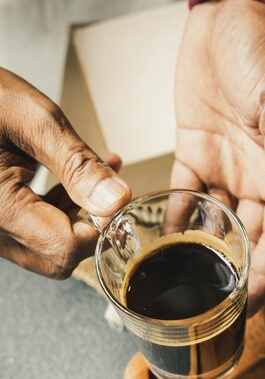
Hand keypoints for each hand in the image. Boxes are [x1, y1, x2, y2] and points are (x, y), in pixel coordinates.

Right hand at [0, 68, 130, 277]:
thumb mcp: (35, 121)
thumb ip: (78, 165)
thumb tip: (116, 201)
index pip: (65, 247)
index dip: (99, 227)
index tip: (115, 200)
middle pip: (58, 258)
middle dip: (90, 224)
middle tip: (107, 186)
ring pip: (48, 249)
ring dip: (78, 216)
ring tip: (97, 172)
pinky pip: (33, 234)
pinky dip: (58, 212)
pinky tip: (72, 181)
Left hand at [173, 0, 264, 313]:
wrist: (233, 17)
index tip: (249, 307)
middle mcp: (256, 178)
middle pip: (245, 238)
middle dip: (229, 271)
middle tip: (209, 302)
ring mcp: (225, 167)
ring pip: (213, 220)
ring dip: (199, 248)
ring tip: (180, 278)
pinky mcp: (195, 149)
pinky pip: (184, 192)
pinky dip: (173, 214)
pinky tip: (161, 237)